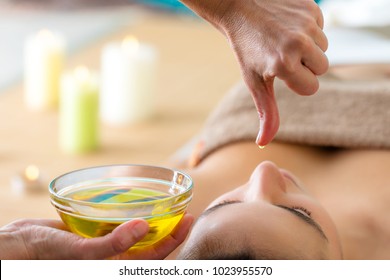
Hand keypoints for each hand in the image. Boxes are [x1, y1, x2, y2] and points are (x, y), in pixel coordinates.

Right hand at [0, 214, 193, 259]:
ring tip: (167, 207)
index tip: (187, 221)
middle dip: (169, 231)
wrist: (20, 244)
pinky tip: (138, 205)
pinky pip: (120, 225)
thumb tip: (143, 228)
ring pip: (137, 235)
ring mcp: (106, 245)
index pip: (153, 259)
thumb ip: (112, 244)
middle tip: (184, 212)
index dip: (173, 242)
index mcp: (114, 268)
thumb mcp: (81, 252)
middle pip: (150, 246)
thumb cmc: (46, 254)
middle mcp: (114, 258)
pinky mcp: (96, 233)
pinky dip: (132, 216)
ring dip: (153, 223)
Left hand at [180, 0, 327, 144]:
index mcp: (284, 65)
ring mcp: (306, 24)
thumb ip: (266, 113)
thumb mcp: (255, 83)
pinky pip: (321, 27)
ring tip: (285, 40)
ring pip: (324, 48)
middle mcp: (298, 44)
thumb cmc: (247, 50)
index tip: (282, 73)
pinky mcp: (311, 7)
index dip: (298, 83)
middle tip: (282, 56)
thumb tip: (264, 142)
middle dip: (306, 66)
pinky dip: (309, 29)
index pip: (311, 88)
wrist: (240, 10)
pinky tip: (288, 26)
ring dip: (308, 47)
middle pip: (323, 69)